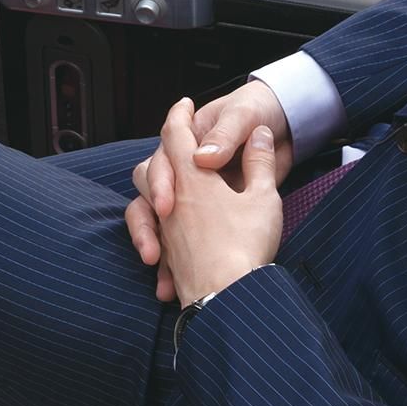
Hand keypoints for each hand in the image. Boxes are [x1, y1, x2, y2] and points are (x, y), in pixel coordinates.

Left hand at [126, 80, 294, 301]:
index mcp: (192, 178)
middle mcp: (170, 201)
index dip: (179, 115)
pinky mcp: (167, 257)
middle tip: (181, 147)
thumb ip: (259, 162)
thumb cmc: (245, 246)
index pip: (176, 134)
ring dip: (154, 192)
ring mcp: (165, 231)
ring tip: (170, 192)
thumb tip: (260, 135)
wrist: (226, 302)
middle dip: (162, 153)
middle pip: (151, 166)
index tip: (184, 104)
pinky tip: (173, 238)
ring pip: (142, 202)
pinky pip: (152, 235)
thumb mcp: (263, 197)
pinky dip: (157, 229)